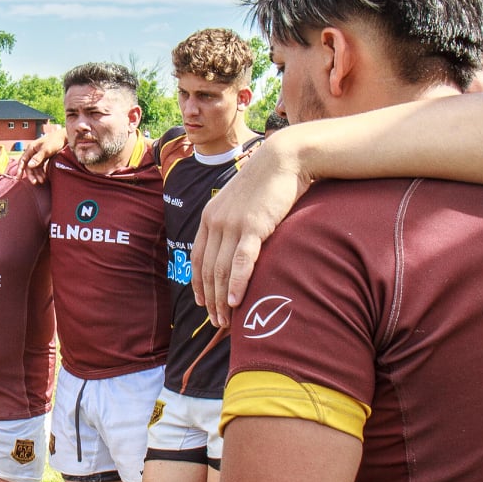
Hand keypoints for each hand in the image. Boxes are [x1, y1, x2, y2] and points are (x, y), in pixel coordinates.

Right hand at [18, 126, 65, 184]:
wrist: (64, 138)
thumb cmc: (55, 141)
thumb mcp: (46, 149)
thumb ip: (38, 157)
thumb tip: (29, 166)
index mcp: (31, 148)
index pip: (23, 160)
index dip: (19, 169)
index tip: (18, 177)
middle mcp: (33, 152)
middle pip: (29, 166)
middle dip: (31, 175)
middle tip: (35, 182)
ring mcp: (38, 156)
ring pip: (35, 168)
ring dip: (37, 175)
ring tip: (42, 180)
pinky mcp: (44, 158)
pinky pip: (40, 167)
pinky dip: (41, 172)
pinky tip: (44, 177)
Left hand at [191, 131, 310, 325]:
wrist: (284, 159)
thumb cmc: (267, 183)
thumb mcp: (241, 204)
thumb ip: (233, 224)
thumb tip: (235, 248)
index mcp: (210, 217)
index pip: (198, 259)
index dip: (199, 285)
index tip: (203, 304)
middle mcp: (216, 222)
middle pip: (208, 270)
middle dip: (210, 299)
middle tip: (216, 322)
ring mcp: (233, 224)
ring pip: (221, 270)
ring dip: (222, 298)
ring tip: (225, 320)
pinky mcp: (253, 226)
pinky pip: (241, 261)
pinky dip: (236, 284)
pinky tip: (235, 302)